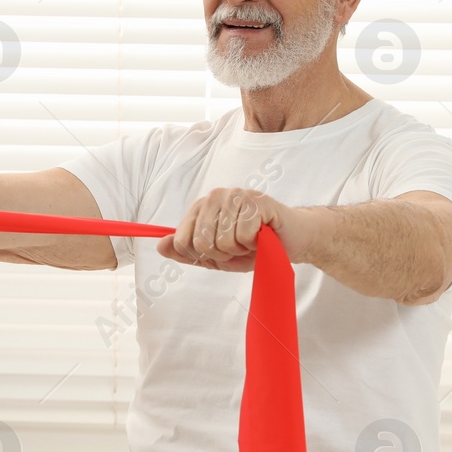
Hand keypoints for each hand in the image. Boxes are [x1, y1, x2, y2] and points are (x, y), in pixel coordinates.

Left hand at [157, 187, 311, 270]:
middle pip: (201, 242)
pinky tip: (263, 235)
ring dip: (240, 249)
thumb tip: (160, 246)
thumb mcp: (216, 256)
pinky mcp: (257, 201)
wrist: (291, 241)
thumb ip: (187, 252)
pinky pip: (243, 236)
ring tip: (252, 240)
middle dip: (222, 255)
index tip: (218, 252)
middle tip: (239, 247)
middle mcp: (216, 196)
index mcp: (202, 208)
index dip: (201, 256)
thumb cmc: (254, 247)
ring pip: (222, 241)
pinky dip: (255, 244)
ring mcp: (236, 195)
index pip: (182, 240)